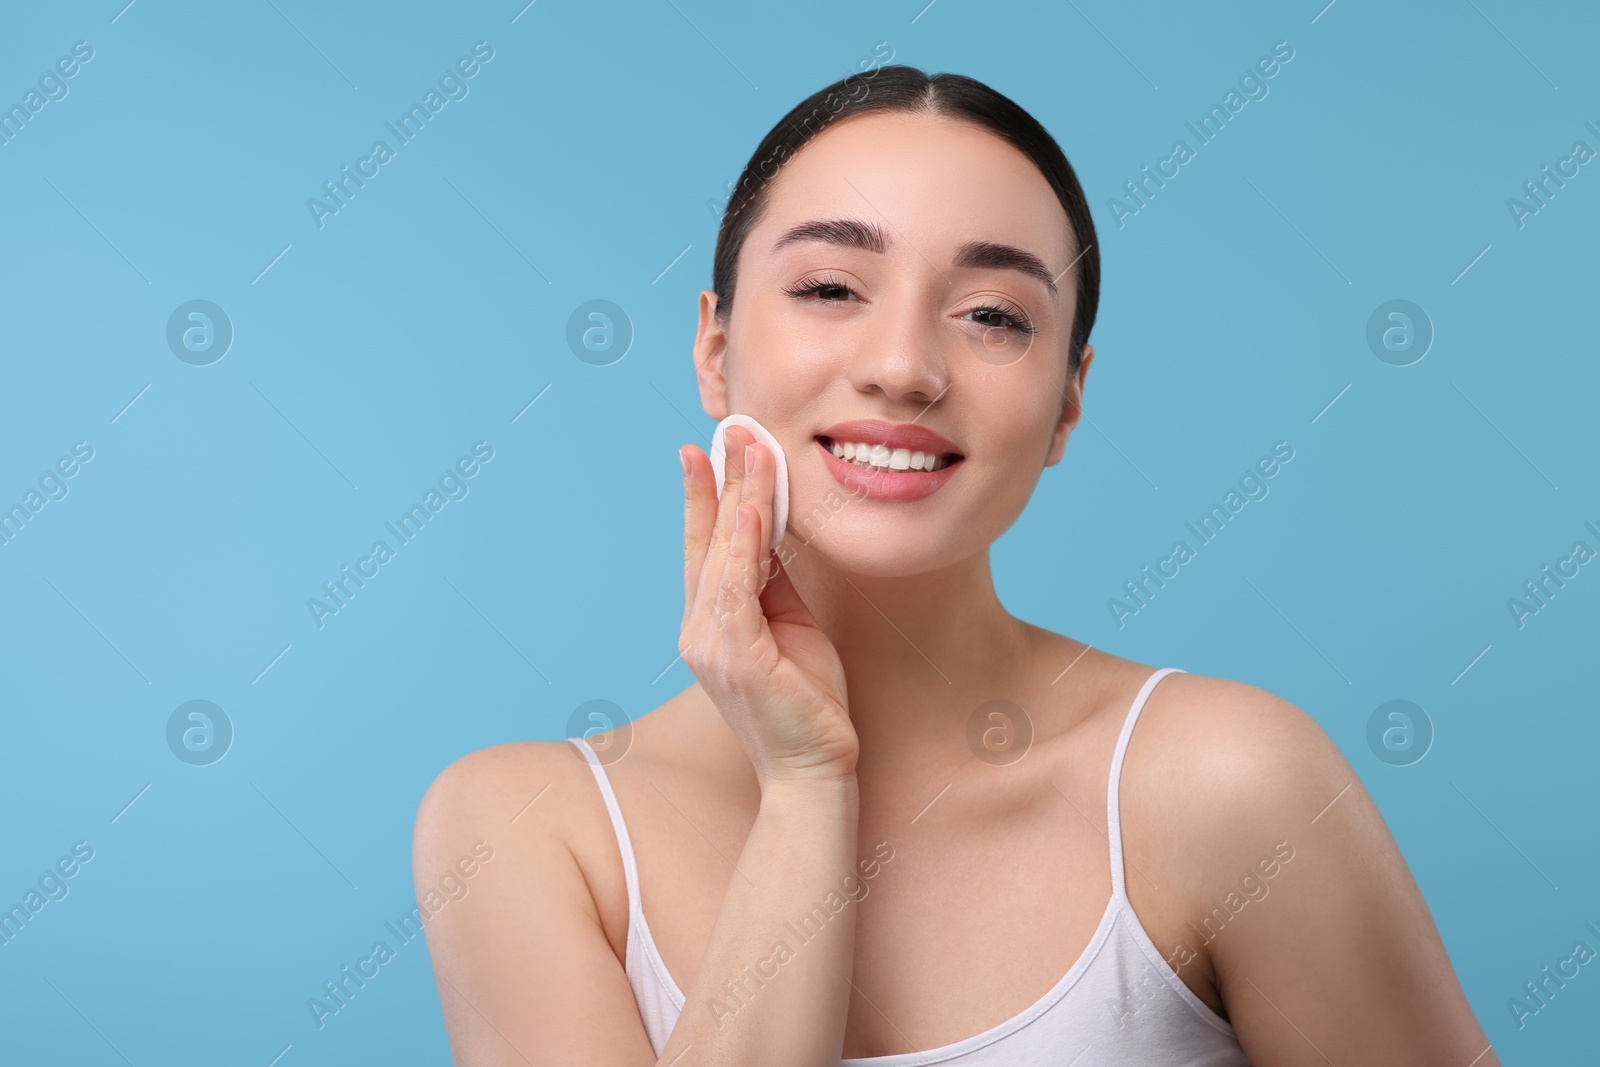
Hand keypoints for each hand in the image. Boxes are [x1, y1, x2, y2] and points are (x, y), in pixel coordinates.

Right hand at [680, 425, 857, 785]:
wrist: (814, 770)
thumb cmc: (806, 702)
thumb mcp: (790, 627)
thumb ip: (774, 583)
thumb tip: (772, 531)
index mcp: (710, 623)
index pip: (705, 547)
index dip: (704, 496)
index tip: (705, 449)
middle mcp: (699, 630)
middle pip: (708, 540)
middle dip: (720, 480)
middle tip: (731, 427)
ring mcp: (710, 644)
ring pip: (723, 554)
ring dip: (737, 497)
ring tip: (746, 448)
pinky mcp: (735, 658)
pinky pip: (737, 589)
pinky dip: (742, 545)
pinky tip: (749, 508)